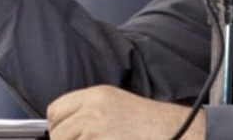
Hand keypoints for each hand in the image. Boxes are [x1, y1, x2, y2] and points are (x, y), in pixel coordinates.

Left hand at [47, 85, 204, 139]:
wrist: (177, 132)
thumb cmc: (151, 125)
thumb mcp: (116, 105)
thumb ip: (88, 112)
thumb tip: (61, 130)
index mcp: (96, 96)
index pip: (55, 111)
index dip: (58, 127)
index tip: (67, 136)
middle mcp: (94, 111)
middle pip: (57, 133)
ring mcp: (97, 132)